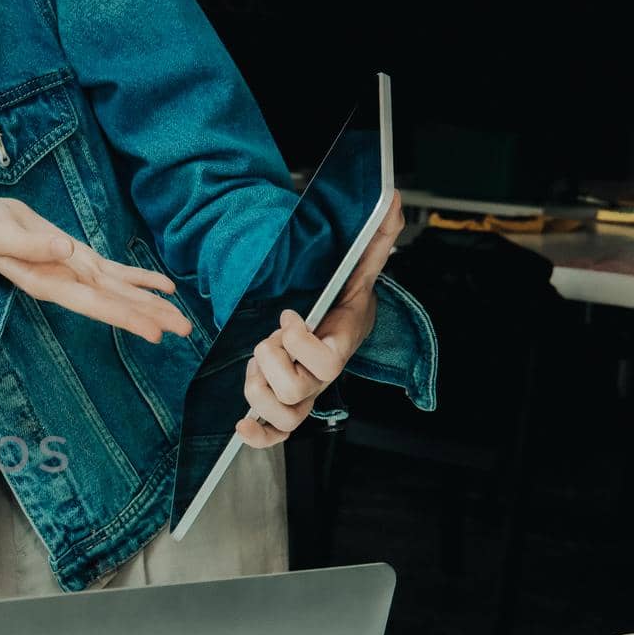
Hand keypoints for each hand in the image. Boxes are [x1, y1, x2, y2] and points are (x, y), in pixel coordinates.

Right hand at [0, 196, 192, 343]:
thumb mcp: (0, 232)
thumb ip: (29, 246)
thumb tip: (66, 251)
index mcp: (47, 283)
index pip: (93, 304)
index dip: (124, 317)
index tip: (153, 332)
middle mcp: (66, 284)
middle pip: (113, 304)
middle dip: (148, 317)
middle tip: (184, 330)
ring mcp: (75, 273)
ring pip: (119, 292)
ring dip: (151, 305)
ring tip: (182, 320)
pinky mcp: (79, 259)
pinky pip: (114, 272)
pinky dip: (140, 279)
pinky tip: (165, 288)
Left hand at [236, 191, 404, 446]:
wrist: (336, 318)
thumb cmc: (344, 295)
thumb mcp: (358, 263)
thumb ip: (374, 235)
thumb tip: (391, 199)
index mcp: (342, 344)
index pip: (328, 362)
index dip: (300, 343)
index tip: (289, 314)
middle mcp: (324, 375)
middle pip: (298, 390)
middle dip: (272, 359)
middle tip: (268, 336)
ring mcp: (306, 392)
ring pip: (285, 413)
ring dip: (259, 388)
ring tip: (256, 362)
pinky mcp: (287, 403)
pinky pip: (277, 433)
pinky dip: (259, 435)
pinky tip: (242, 424)